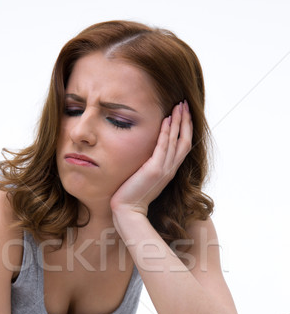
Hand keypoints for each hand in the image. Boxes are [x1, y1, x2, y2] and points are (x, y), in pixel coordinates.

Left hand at [110, 100, 192, 216]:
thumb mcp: (144, 176)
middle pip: (184, 140)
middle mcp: (170, 169)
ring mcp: (164, 170)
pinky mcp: (154, 170)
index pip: (182, 145)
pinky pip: (163, 147)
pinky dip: (166, 133)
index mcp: (169, 170)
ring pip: (176, 141)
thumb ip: (149, 164)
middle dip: (185, 121)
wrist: (127, 210)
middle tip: (184, 103)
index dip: (185, 128)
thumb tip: (146, 154)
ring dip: (178, 122)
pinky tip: (166, 119)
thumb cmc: (131, 195)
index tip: (183, 113)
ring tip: (178, 106)